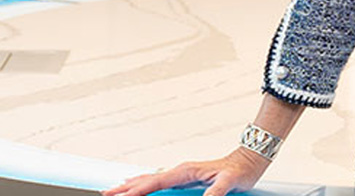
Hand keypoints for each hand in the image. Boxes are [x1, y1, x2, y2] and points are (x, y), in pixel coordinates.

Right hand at [102, 148, 269, 195]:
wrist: (248, 162)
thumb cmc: (239, 171)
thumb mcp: (229, 183)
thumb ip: (215, 193)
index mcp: (185, 171)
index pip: (155, 182)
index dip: (137, 190)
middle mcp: (180, 171)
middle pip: (147, 180)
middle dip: (126, 187)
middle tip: (106, 193)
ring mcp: (181, 175)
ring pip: (151, 180)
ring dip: (133, 185)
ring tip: (116, 189)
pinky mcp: (185, 179)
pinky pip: (159, 182)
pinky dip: (145, 184)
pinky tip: (140, 186)